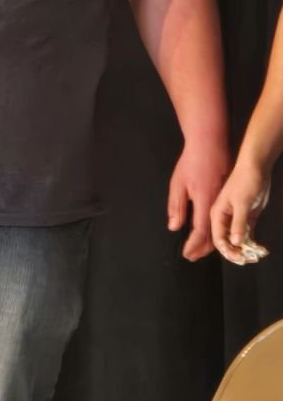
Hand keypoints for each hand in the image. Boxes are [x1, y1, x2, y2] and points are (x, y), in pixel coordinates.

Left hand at [167, 142, 230, 260]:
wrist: (209, 143)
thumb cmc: (191, 162)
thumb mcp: (178, 183)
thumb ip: (176, 206)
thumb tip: (174, 227)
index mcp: (204, 200)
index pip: (201, 230)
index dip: (194, 245)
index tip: (186, 254)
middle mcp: (216, 203)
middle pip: (214, 233)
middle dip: (202, 248)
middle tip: (191, 256)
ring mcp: (223, 199)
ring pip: (220, 227)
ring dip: (209, 241)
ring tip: (198, 249)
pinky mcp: (226, 195)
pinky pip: (223, 218)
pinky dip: (216, 230)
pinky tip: (208, 233)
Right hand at [210, 161, 269, 264]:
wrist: (256, 168)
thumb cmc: (245, 182)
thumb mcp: (242, 203)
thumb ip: (238, 223)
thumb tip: (235, 243)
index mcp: (217, 214)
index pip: (218, 239)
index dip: (227, 251)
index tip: (239, 258)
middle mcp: (224, 219)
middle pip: (227, 242)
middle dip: (236, 253)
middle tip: (248, 259)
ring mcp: (236, 219)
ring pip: (238, 241)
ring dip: (246, 250)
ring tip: (257, 255)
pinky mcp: (247, 219)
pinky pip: (247, 235)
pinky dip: (253, 243)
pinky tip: (261, 249)